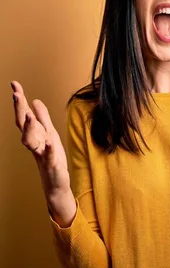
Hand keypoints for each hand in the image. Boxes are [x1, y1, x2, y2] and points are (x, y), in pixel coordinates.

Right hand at [11, 81, 74, 225]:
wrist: (56, 182)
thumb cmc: (52, 158)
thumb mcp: (50, 134)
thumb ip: (43, 118)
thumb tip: (35, 101)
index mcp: (35, 134)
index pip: (24, 114)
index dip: (20, 100)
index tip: (14, 84)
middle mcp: (34, 143)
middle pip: (23, 125)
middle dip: (19, 109)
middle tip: (16, 94)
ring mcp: (41, 154)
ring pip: (30, 141)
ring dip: (29, 128)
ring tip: (28, 115)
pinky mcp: (51, 164)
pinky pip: (48, 156)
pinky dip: (47, 149)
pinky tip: (48, 142)